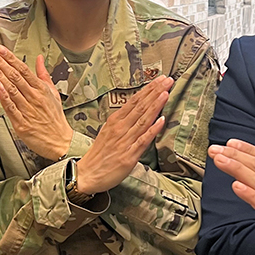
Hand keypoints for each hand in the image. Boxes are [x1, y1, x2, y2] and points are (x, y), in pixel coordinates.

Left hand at [0, 45, 72, 160]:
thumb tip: (39, 58)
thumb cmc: (55, 117)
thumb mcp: (53, 92)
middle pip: (14, 76)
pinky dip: (4, 96)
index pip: (23, 69)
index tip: (0, 49)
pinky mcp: (21, 123)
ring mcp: (27, 110)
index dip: (10, 58)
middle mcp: (34, 97)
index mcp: (41, 89)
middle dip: (0, 62)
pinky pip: (11, 107)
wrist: (60, 141)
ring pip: (11, 89)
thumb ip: (44, 74)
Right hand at [77, 76, 172, 194]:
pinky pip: (143, 140)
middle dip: (155, 92)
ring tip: (166, 93)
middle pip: (140, 107)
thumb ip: (123, 121)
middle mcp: (120, 128)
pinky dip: (152, 130)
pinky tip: (161, 120)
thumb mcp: (108, 131)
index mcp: (115, 121)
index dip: (148, 89)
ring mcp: (125, 141)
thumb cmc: (99, 154)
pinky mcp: (129, 156)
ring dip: (155, 106)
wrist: (87, 174)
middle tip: (167, 80)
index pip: (134, 101)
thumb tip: (138, 111)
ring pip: (143, 120)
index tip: (159, 79)